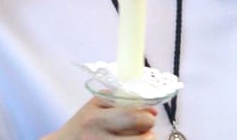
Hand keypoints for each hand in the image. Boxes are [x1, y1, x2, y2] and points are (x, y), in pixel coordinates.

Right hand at [41, 97, 156, 138]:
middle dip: (149, 133)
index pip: (134, 116)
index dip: (147, 117)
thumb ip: (126, 100)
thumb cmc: (83, 123)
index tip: (148, 117)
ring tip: (138, 137)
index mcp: (96, 120)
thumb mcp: (97, 104)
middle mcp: (98, 139)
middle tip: (145, 130)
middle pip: (140, 139)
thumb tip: (153, 111)